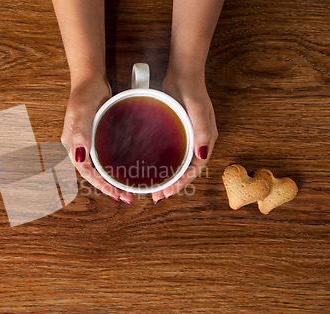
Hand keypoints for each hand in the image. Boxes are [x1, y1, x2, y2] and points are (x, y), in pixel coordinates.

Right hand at [61, 75, 133, 203]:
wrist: (90, 79)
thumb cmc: (85, 93)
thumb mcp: (82, 111)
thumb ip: (80, 133)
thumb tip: (80, 157)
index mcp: (72, 144)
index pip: (85, 171)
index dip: (99, 184)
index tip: (114, 192)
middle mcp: (79, 146)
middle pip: (92, 173)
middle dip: (107, 187)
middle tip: (124, 197)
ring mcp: (87, 142)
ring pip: (98, 167)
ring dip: (111, 179)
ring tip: (126, 189)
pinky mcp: (97, 137)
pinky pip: (104, 157)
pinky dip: (113, 167)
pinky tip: (123, 170)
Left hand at [152, 70, 217, 202]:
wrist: (183, 74)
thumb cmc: (192, 90)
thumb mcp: (197, 110)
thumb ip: (202, 132)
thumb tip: (203, 156)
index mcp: (206, 141)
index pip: (195, 169)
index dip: (182, 183)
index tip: (168, 192)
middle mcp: (198, 142)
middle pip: (186, 170)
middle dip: (173, 185)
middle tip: (157, 196)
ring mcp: (187, 137)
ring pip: (178, 163)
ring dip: (167, 176)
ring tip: (153, 188)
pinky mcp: (177, 132)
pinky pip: (171, 152)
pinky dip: (163, 163)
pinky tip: (150, 167)